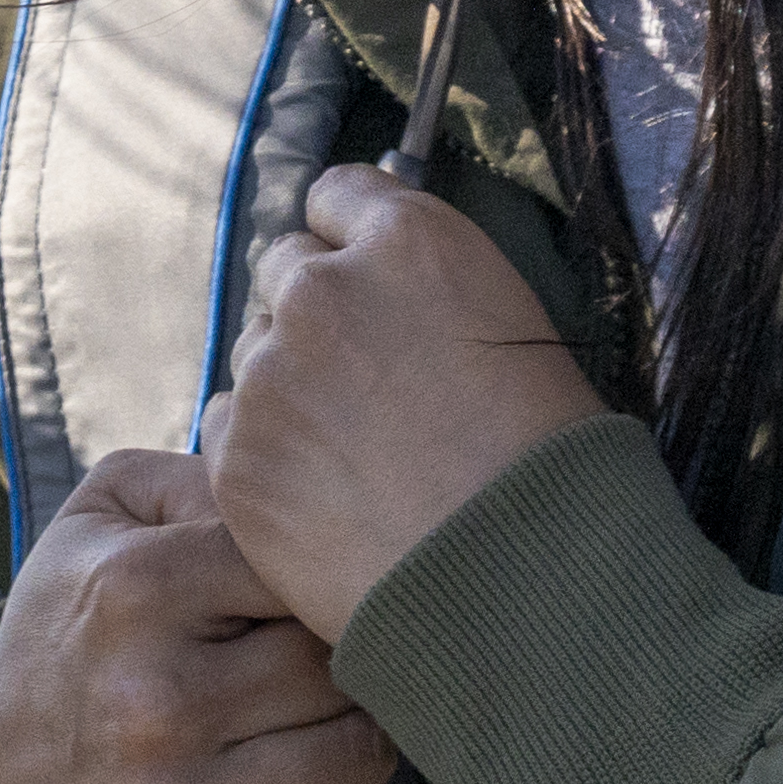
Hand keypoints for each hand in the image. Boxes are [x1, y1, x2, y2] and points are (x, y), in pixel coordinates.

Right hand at [0, 444, 398, 783]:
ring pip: (360, 757)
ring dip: (342, 744)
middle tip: (291, 667)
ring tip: (288, 732)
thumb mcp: (98, 523)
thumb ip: (202, 479)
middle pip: (340, 662)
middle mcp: (154, 703)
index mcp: (132, 592)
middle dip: (331, 660)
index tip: (278, 597)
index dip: (305, 577)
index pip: (301, 563)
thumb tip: (306, 494)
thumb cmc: (72, 636)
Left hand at [210, 164, 612, 640]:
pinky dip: (264, 453)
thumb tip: (395, 294)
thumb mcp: (521, 338)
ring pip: (254, 352)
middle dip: (318, 312)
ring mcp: (268, 372)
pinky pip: (228, 426)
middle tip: (364, 381)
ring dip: (289, 385)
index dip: (352, 241)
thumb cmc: (553, 469)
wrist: (524, 589)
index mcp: (409, 243)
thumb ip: (435, 295)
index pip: (340, 195)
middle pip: (286, 268)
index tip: (365, 280)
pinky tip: (326, 498)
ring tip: (357, 455)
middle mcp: (323, 289)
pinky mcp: (235, 453)